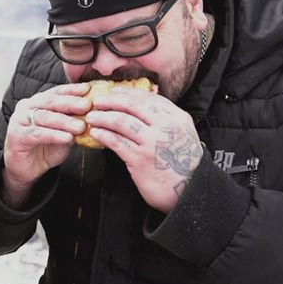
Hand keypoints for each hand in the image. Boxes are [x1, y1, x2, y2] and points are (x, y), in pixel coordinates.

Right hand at [2, 83, 91, 202]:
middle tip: (87, 105)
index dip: (72, 90)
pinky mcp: (16, 136)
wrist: (25, 170)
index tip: (88, 90)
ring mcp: (19, 120)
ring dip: (64, 121)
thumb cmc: (45, 149)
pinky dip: (53, 135)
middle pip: (50, 101)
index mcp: (38, 102)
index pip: (56, 92)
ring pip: (44, 117)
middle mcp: (26, 107)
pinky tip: (67, 137)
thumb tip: (95, 115)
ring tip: (80, 126)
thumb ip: (74, 124)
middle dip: (70, 103)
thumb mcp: (64, 134)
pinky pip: (37, 133)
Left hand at [83, 87, 203, 212]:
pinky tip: (96, 133)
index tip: (113, 92)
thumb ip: (166, 119)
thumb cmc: (183, 164)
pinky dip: (103, 135)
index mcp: (177, 118)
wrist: (191, 191)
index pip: (149, 98)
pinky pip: (117, 142)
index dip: (128, 93)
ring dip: (103, 117)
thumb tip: (144, 104)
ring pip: (121, 122)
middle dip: (111, 101)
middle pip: (132, 106)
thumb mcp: (183, 135)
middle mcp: (166, 127)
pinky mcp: (140, 159)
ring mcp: (152, 143)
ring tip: (91, 117)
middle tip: (97, 101)